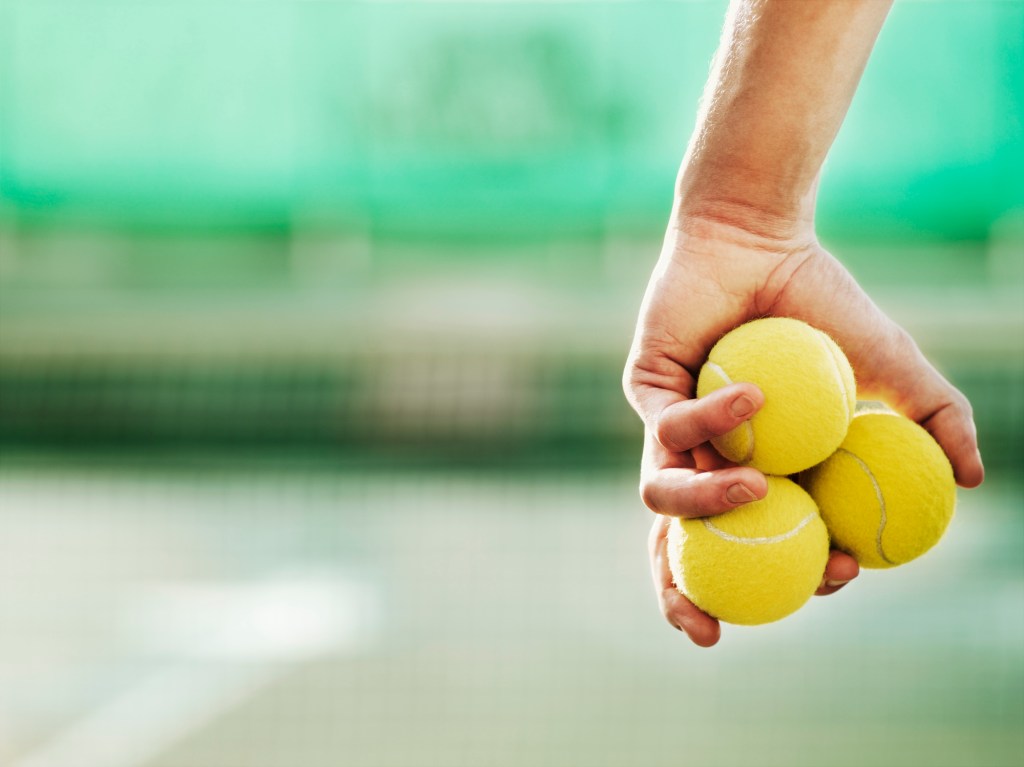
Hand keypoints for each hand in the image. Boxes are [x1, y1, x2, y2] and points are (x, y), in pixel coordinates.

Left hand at [624, 214, 983, 646]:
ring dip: (708, 506)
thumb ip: (934, 420)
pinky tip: (754, 395)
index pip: (766, 543)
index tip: (835, 577)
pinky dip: (712, 422)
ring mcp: (673, 429)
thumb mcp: (892, 366)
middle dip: (686, 599)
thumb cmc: (823, 303)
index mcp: (764, 469)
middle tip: (711, 632)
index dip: (791, 578)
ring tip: (760, 490)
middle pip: (685, 548)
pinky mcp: (646, 392)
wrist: (767, 242)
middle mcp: (711, 459)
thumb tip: (976, 481)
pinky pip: (667, 429)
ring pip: (663, 499)